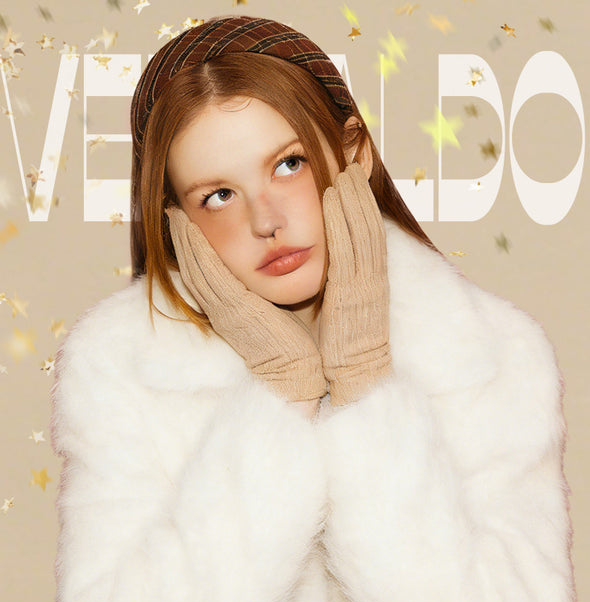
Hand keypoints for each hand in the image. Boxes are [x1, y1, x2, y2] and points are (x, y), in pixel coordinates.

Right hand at [167, 207, 325, 402]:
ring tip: (177, 214)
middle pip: (194, 267)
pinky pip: (210, 274)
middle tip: (173, 211)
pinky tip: (192, 230)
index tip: (188, 223)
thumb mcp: (274, 311)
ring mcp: (224, 309)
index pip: (207, 272)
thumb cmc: (293, 344)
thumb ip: (265, 293)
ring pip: (197, 268)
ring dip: (185, 240)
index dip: (194, 248)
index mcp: (230, 308)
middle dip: (183, 239)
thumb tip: (270, 270)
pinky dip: (199, 251)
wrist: (296, 371)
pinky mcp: (232, 309)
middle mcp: (221, 308)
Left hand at [319, 162, 391, 404]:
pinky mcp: (359, 293)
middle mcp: (365, 279)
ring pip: (361, 227)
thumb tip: (301, 262)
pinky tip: (338, 192)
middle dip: (357, 188)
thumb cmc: (325, 351)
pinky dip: (349, 216)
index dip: (354, 203)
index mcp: (357, 283)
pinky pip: (355, 246)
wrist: (337, 383)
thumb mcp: (324, 311)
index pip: (357, 233)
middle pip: (363, 222)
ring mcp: (365, 284)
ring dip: (353, 193)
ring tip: (343, 162)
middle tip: (348, 153)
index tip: (344, 172)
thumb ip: (320, 285)